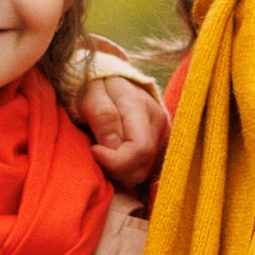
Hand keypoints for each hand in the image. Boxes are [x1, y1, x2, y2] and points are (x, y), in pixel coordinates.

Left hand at [77, 68, 169, 192]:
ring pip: (143, 173)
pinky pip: (143, 171)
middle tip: (96, 151)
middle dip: (114, 168)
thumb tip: (112, 146)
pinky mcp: (160, 147)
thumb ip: (102, 115)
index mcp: (142, 107)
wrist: (112, 80)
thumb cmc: (97, 85)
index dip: (113, 160)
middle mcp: (160, 123)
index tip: (94, 149)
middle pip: (142, 167)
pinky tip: (113, 156)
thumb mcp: (91, 93)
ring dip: (118, 171)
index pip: (140, 149)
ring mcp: (163, 136)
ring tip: (104, 152)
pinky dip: (125, 171)